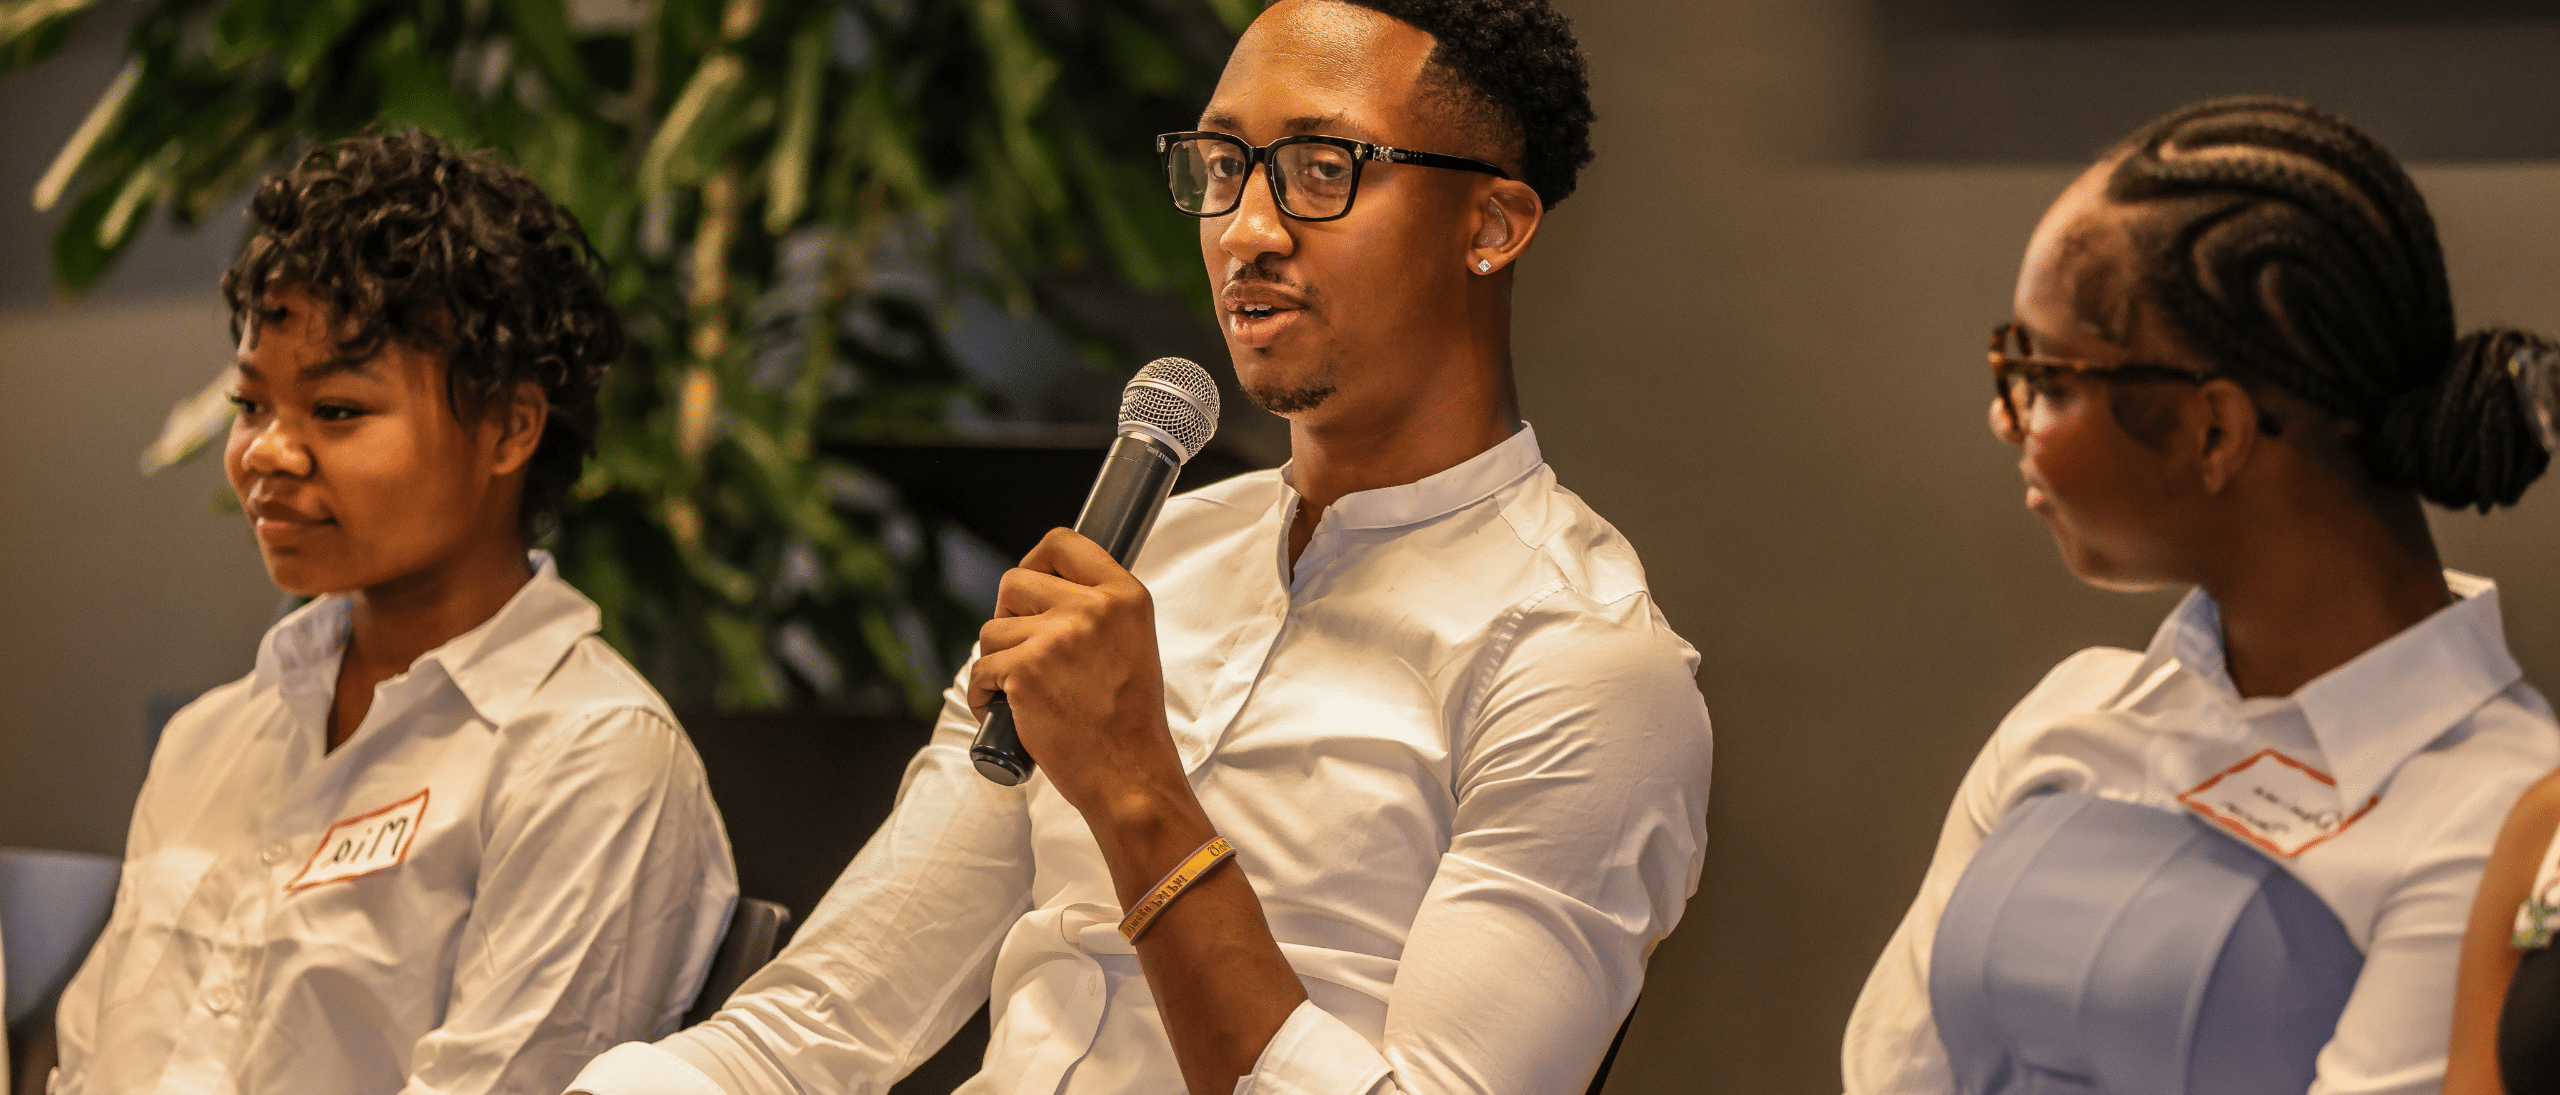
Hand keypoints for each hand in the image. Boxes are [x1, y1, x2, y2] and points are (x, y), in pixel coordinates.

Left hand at [969, 527, 1186, 822]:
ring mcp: (1056, 639)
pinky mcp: (1025, 672)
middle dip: (1008, 615)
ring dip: (997, 660)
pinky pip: (980, 670)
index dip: (1035, 561)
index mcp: (1124, 597)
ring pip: (992, 630)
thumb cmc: (1128, 719)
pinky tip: (1002, 710)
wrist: (1130, 774)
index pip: (1063, 543)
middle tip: (1022, 648)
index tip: (1028, 589)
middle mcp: (1092, 609)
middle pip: (1015, 582)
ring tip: (1023, 689)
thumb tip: (1044, 590)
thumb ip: (1096, 609)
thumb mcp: (1132, 642)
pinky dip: (983, 694)